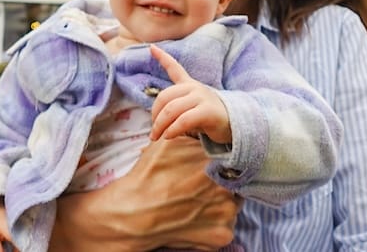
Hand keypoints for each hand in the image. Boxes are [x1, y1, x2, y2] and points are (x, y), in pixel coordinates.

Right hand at [49, 137, 240, 250]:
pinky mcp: (223, 235)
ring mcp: (227, 213)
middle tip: (197, 189)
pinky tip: (196, 220)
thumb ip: (191, 136)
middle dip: (218, 184)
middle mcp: (227, 187)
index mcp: (216, 162)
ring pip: (231, 206)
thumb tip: (202, 130)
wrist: (135, 213)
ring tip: (194, 204)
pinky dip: (214, 225)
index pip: (227, 161)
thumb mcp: (168, 144)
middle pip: (232, 183)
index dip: (216, 166)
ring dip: (219, 204)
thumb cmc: (149, 177)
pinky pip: (226, 227)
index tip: (204, 172)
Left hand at [150, 44, 231, 144]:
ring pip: (171, 109)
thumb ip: (176, 109)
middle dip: (155, 115)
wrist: (236, 125)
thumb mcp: (191, 109)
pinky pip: (183, 120)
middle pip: (165, 96)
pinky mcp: (207, 111)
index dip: (162, 57)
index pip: (175, 68)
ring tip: (157, 137)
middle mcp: (195, 88)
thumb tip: (157, 122)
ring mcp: (202, 97)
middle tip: (153, 132)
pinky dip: (173, 129)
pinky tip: (169, 136)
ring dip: (160, 126)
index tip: (151, 47)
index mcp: (190, 85)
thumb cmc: (210, 119)